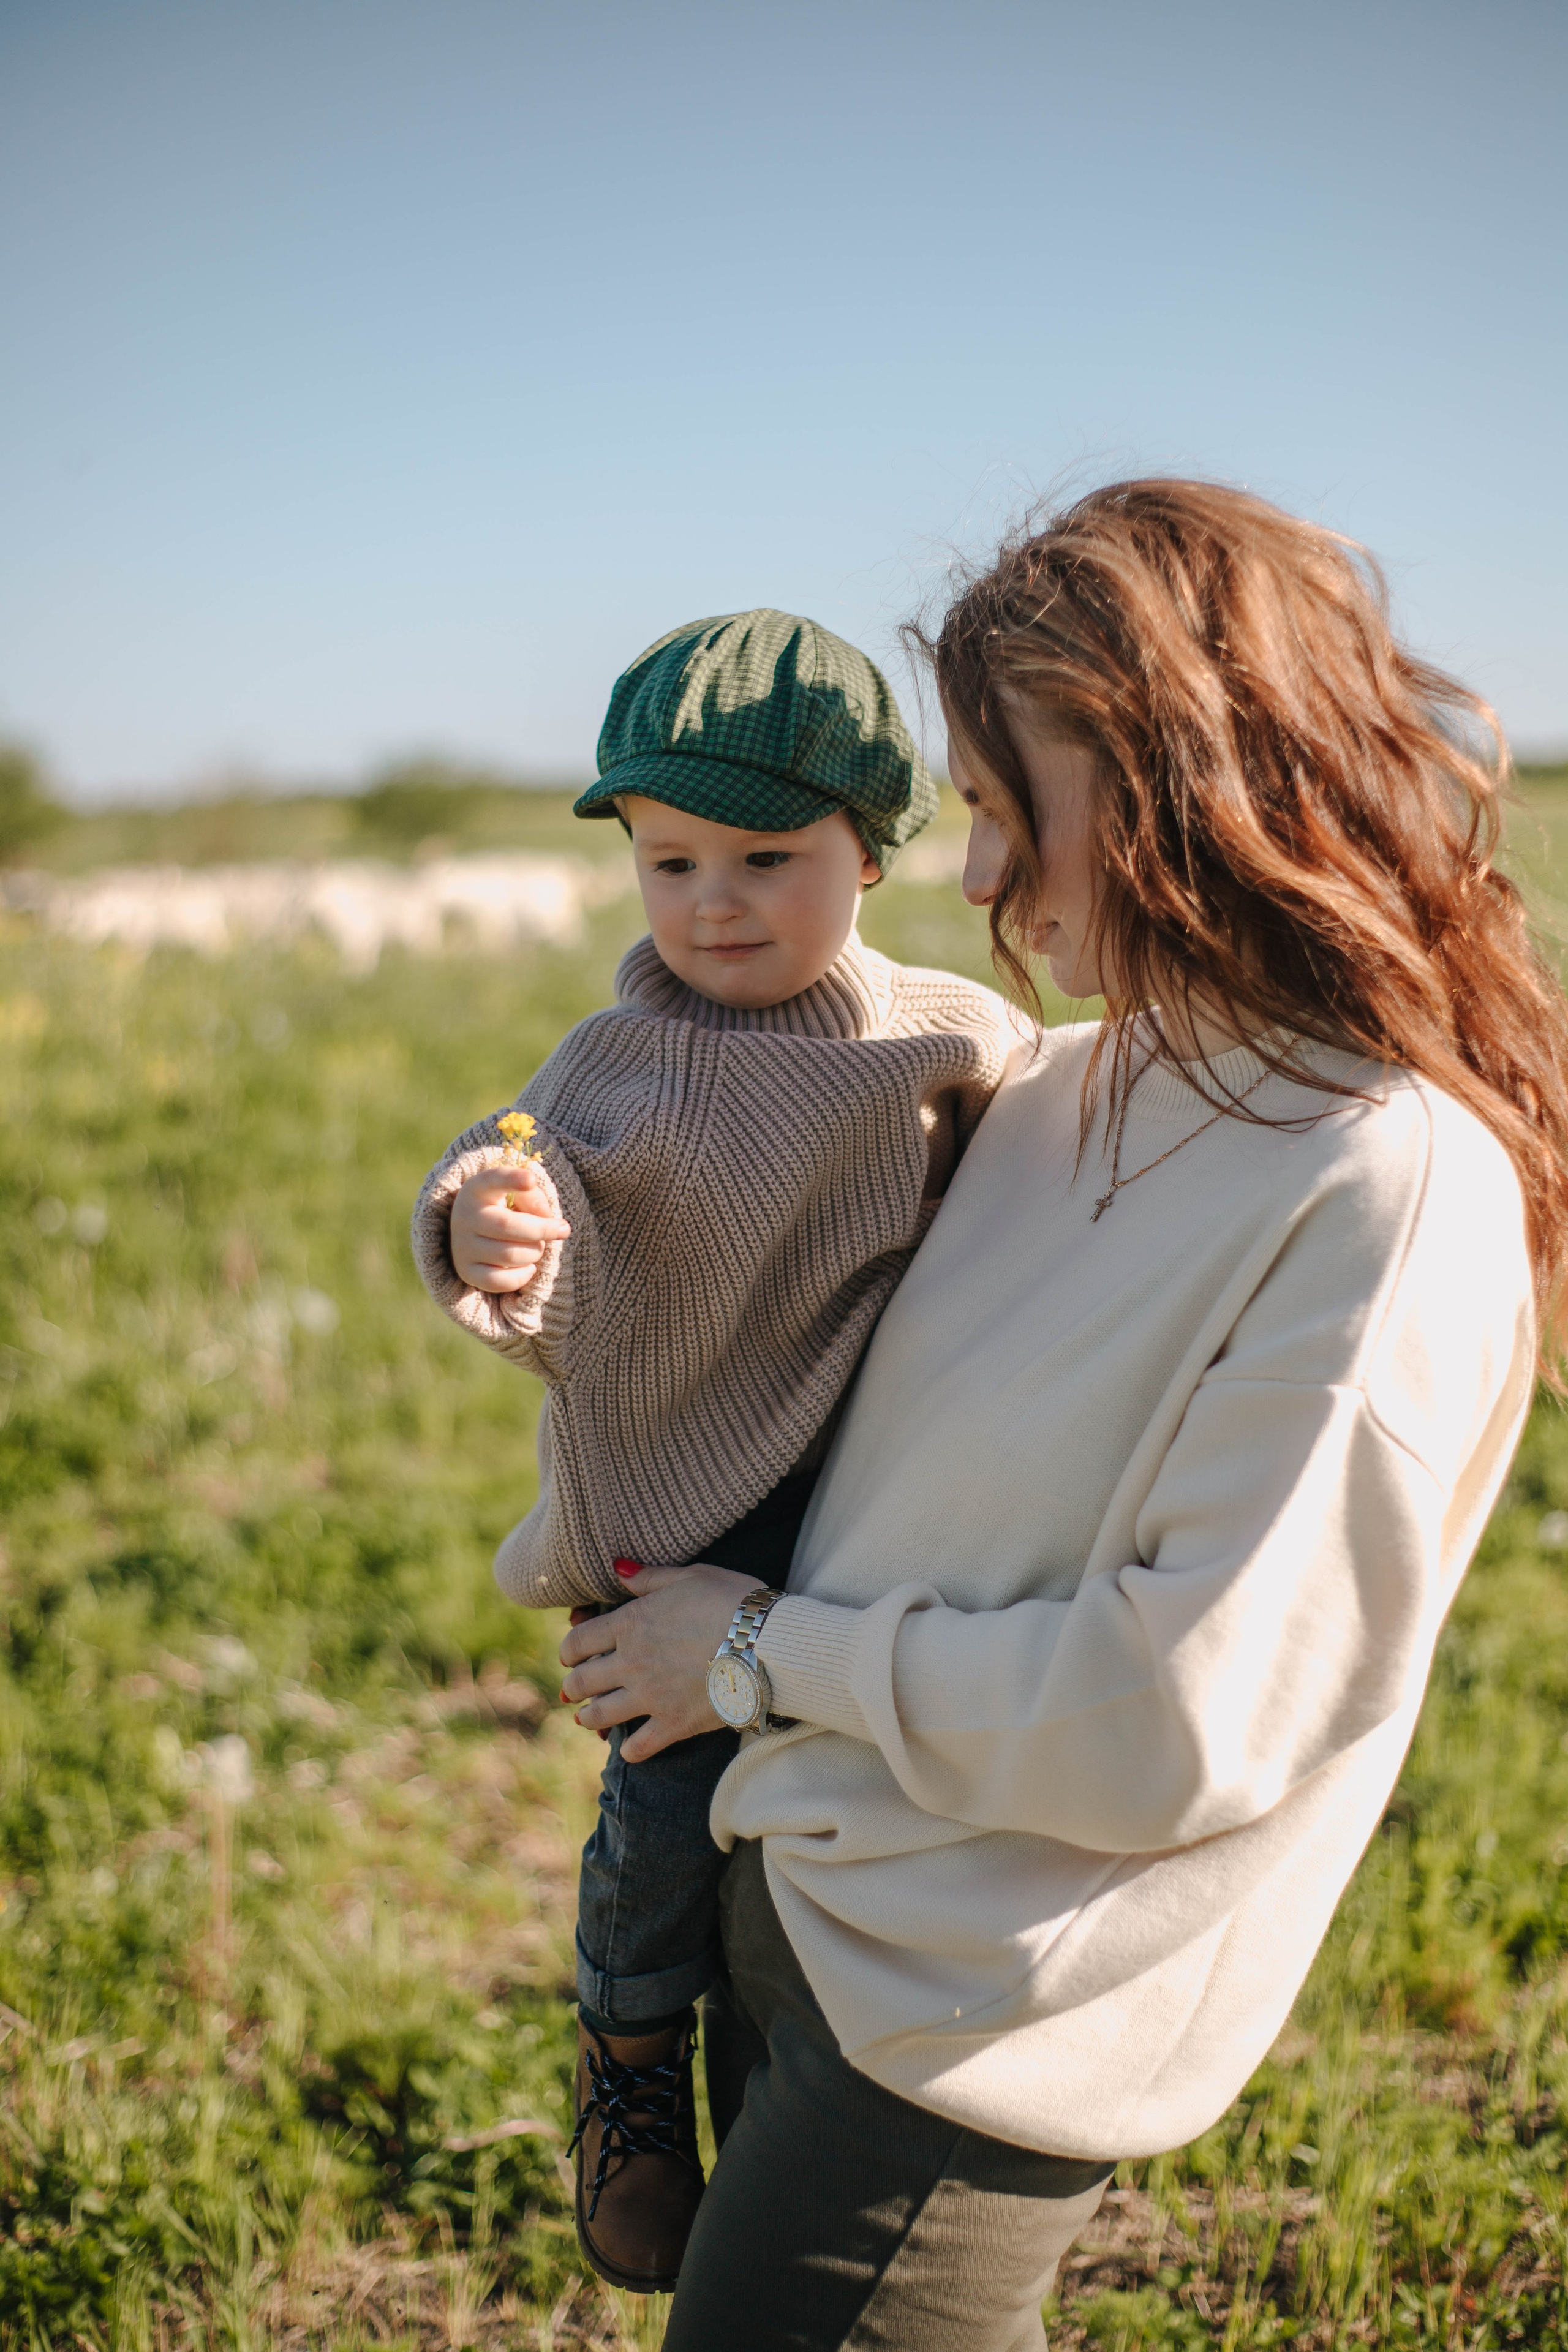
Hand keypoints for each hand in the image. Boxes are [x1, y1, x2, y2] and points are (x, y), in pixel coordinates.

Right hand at [451, 1162, 570, 1293]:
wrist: (475, 1233)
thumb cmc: (505, 1209)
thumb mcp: (518, 1194)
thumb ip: (534, 1198)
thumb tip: (549, 1221)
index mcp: (476, 1189)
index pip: (492, 1180)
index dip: (512, 1179)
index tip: (531, 1180)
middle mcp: (464, 1217)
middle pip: (508, 1226)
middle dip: (543, 1230)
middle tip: (562, 1229)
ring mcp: (462, 1246)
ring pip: (509, 1256)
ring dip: (535, 1252)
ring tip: (537, 1247)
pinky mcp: (466, 1272)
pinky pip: (501, 1281)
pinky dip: (522, 1275)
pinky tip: (528, 1266)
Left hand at [559, 1563, 763, 1760]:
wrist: (766, 1642)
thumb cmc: (731, 1601)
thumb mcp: (690, 1576)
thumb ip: (649, 1577)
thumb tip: (617, 1568)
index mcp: (630, 1624)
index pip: (578, 1642)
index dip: (569, 1650)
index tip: (571, 1656)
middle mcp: (631, 1663)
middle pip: (582, 1682)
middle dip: (573, 1687)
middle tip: (573, 1690)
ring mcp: (650, 1697)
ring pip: (600, 1716)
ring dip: (588, 1718)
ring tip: (587, 1719)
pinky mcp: (674, 1724)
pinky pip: (638, 1747)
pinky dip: (630, 1750)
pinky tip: (630, 1747)